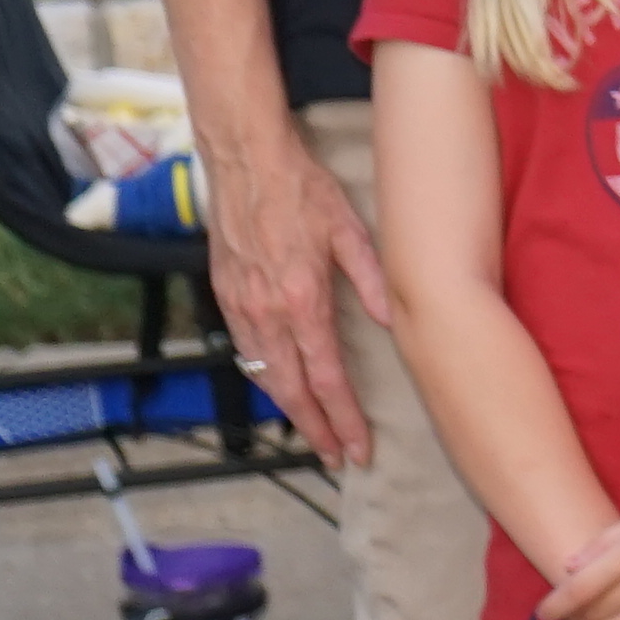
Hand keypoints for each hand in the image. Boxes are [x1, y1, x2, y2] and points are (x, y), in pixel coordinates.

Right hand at [204, 121, 391, 469]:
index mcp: (303, 299)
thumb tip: (395, 320)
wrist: (245, 162)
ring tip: (312, 432)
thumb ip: (372, 277)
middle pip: (293, 390)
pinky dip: (264, 376)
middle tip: (335, 457)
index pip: (327, 378)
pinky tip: (279, 386)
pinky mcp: (225, 294)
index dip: (343, 418)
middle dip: (316, 429)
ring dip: (289, 408)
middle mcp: (268, 311)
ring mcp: (241, 305)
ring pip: (265, 374)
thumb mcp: (350, 229)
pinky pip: (245, 349)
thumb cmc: (301, 189)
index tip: (357, 446)